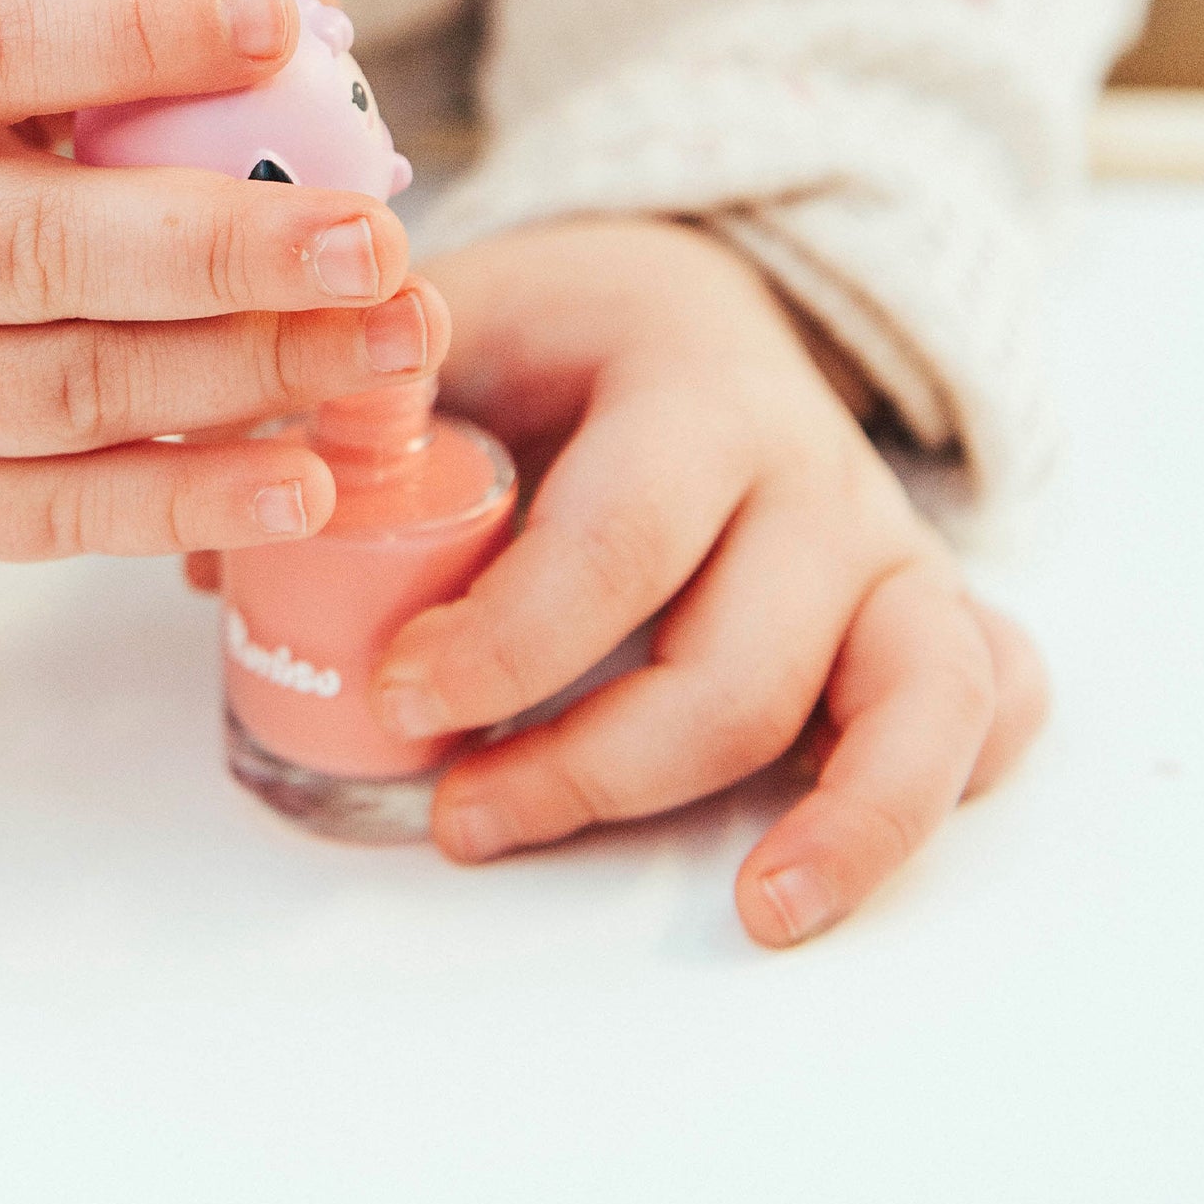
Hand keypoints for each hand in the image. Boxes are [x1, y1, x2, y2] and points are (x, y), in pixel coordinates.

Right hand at [0, 0, 445, 560]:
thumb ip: (71, 37)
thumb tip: (307, 11)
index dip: (130, 31)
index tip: (283, 21)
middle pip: (29, 247)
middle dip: (225, 243)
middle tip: (378, 235)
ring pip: (59, 389)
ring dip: (245, 369)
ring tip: (390, 339)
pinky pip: (41, 513)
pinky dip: (181, 495)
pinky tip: (305, 473)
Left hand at [374, 218, 1044, 944]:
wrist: (691, 290)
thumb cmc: (561, 332)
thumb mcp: (458, 322)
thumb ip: (349, 415)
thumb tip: (213, 543)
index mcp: (693, 385)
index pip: (621, 536)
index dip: (512, 639)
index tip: (400, 692)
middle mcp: (812, 470)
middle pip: (744, 661)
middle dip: (596, 765)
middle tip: (458, 813)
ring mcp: (885, 544)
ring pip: (914, 696)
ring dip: (848, 820)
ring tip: (761, 914)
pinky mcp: (926, 608)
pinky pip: (990, 699)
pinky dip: (946, 781)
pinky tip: (854, 849)